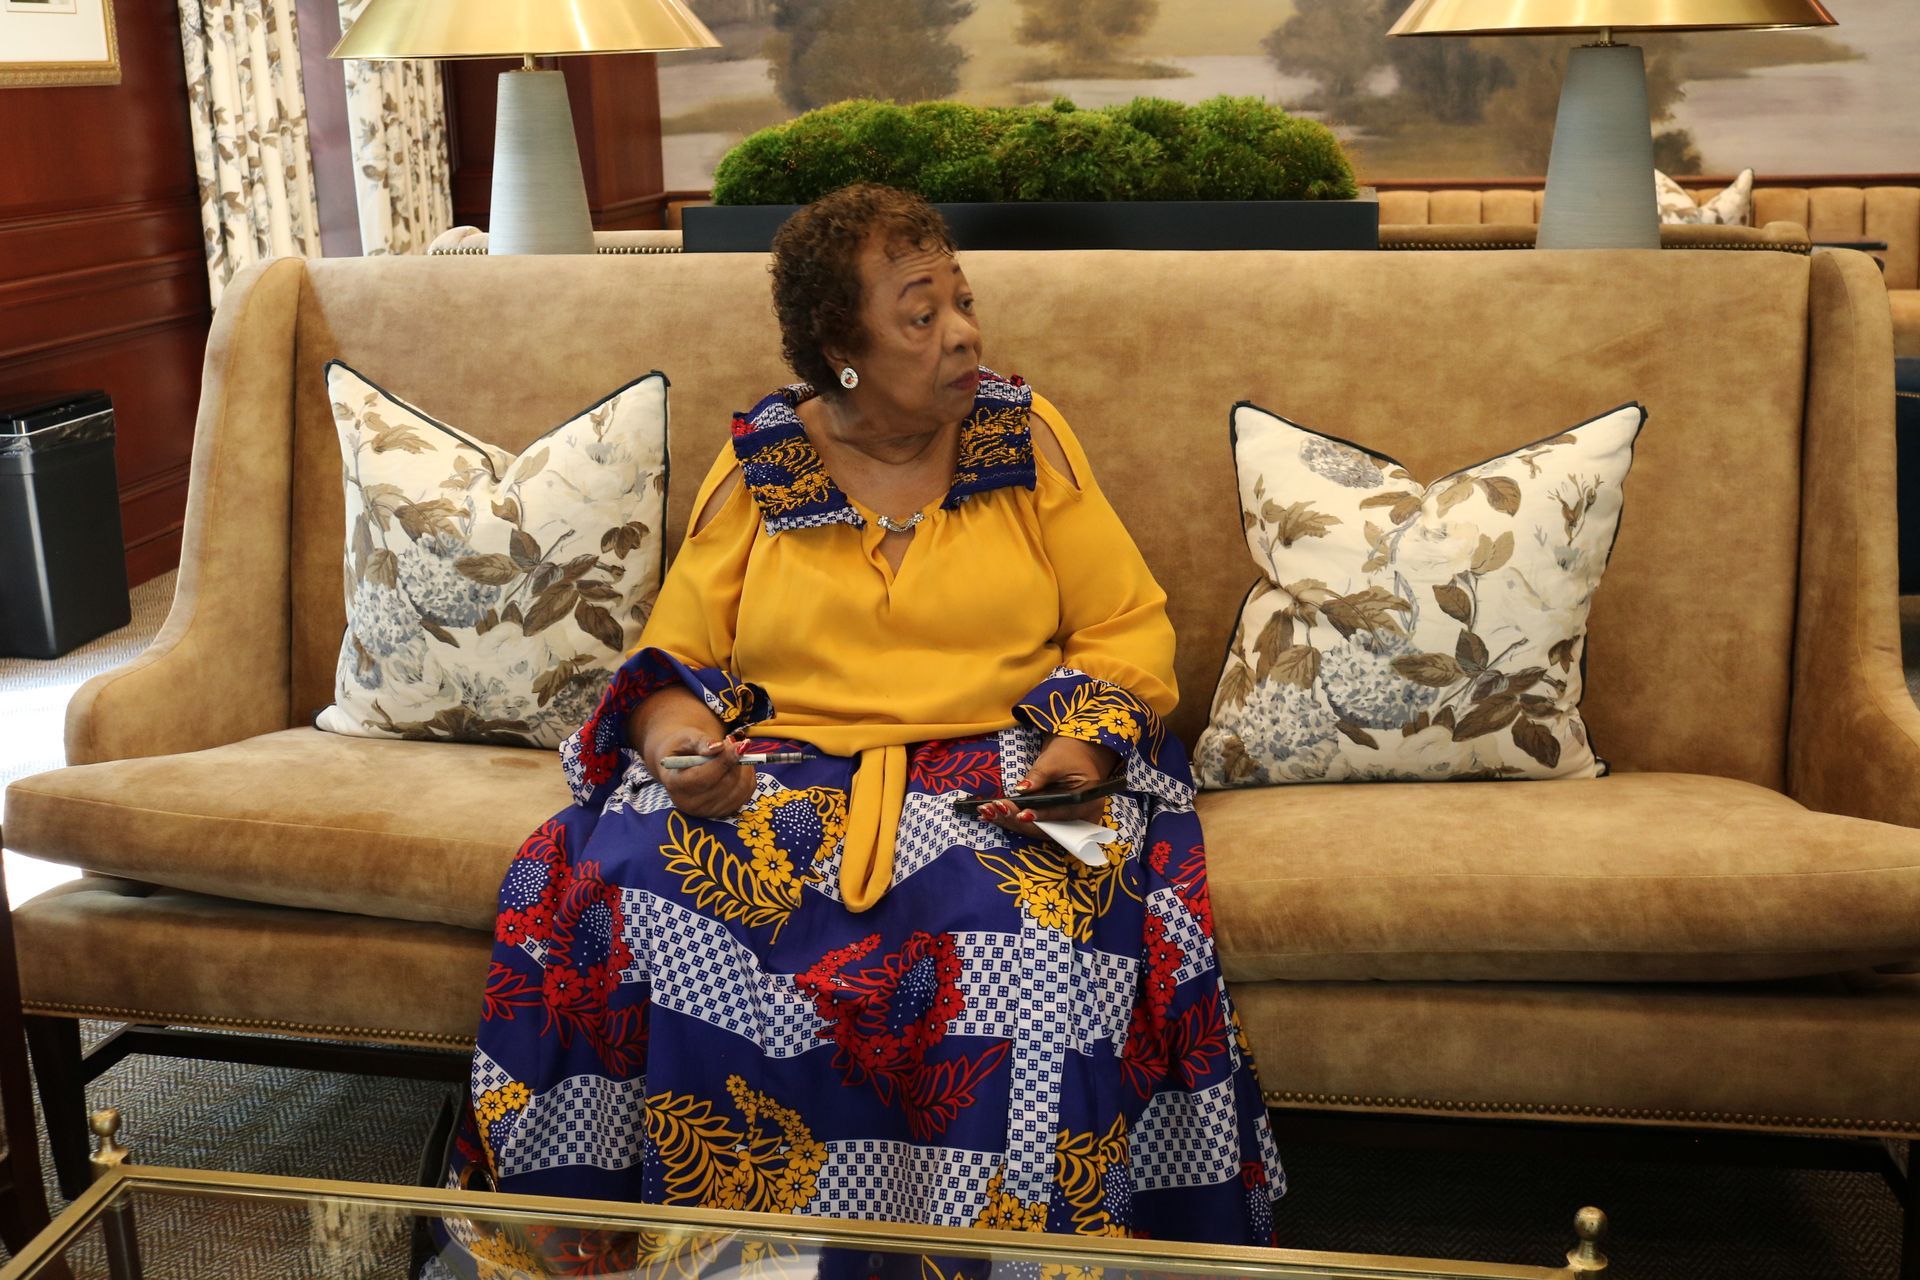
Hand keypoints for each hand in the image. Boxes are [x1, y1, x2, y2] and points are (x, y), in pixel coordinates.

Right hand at [646, 726, 755, 818]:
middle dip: (735, 761)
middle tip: (733, 743)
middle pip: (724, 785)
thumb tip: (718, 747)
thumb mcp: (687, 738)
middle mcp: (690, 804)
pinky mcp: (725, 812)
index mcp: (675, 784)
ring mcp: (708, 811)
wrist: (683, 764)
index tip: (739, 746)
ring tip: (732, 752)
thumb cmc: (683, 749)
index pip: (703, 778)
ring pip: (739, 789)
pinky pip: (746, 793)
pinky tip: (737, 765)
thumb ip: (701, 742)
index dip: (723, 762)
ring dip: (743, 767)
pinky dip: (748, 776)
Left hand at [978, 735, 1121, 840]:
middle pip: (1048, 828)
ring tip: (987, 811)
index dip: (1040, 816)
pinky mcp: (1052, 825)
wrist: (1073, 757)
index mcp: (1088, 803)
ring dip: (1010, 822)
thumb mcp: (1054, 761)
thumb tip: (1021, 789)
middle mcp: (1080, 820)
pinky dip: (1013, 819)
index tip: (1020, 815)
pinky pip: (1033, 826)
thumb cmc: (1067, 756)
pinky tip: (992, 814)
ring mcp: (1066, 825)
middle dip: (1017, 820)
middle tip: (994, 810)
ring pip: (1037, 830)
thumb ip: (1039, 776)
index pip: (1062, 814)